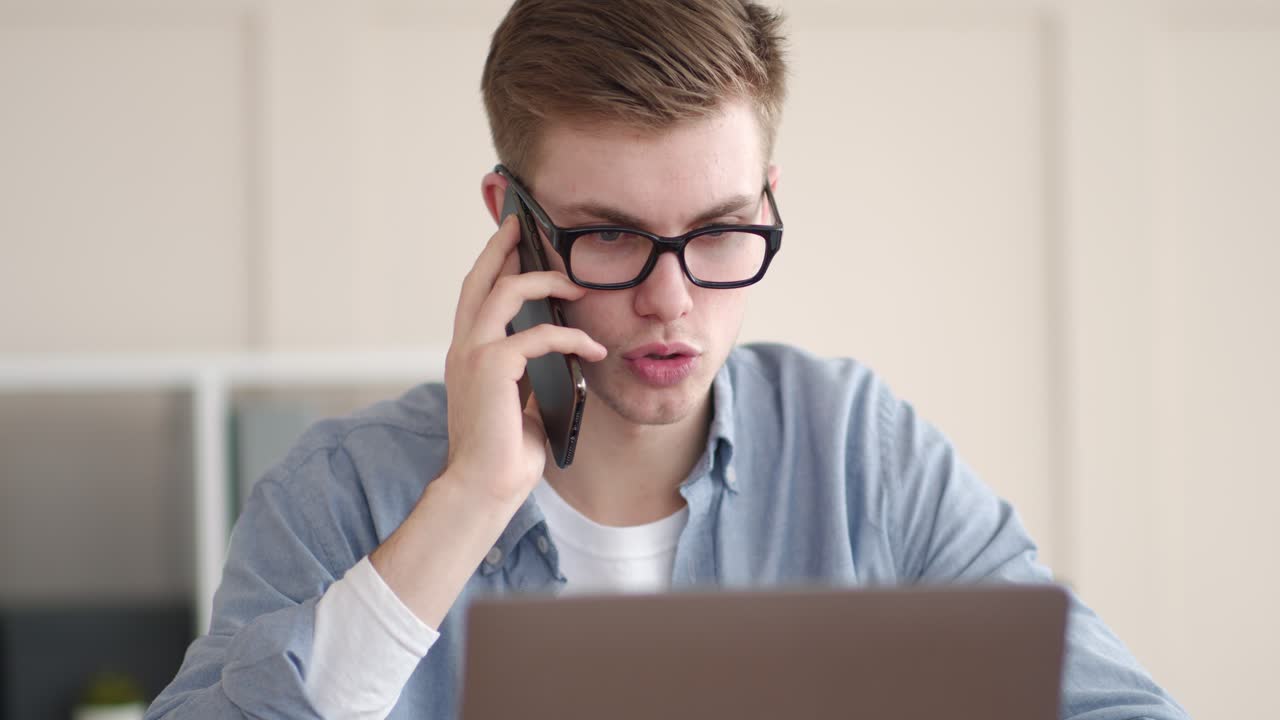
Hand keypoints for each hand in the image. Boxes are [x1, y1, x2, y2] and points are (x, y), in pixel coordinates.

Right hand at [441, 214, 606, 507]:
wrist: (483, 488)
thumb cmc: (503, 454)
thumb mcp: (520, 402)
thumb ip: (530, 374)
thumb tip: (557, 354)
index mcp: (466, 355)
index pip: (475, 296)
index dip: (492, 264)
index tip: (512, 241)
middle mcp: (463, 348)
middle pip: (481, 280)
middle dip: (504, 247)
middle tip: (524, 224)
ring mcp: (473, 355)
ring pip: (507, 293)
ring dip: (546, 281)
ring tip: (578, 285)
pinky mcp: (492, 368)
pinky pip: (537, 335)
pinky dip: (570, 336)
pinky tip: (593, 348)